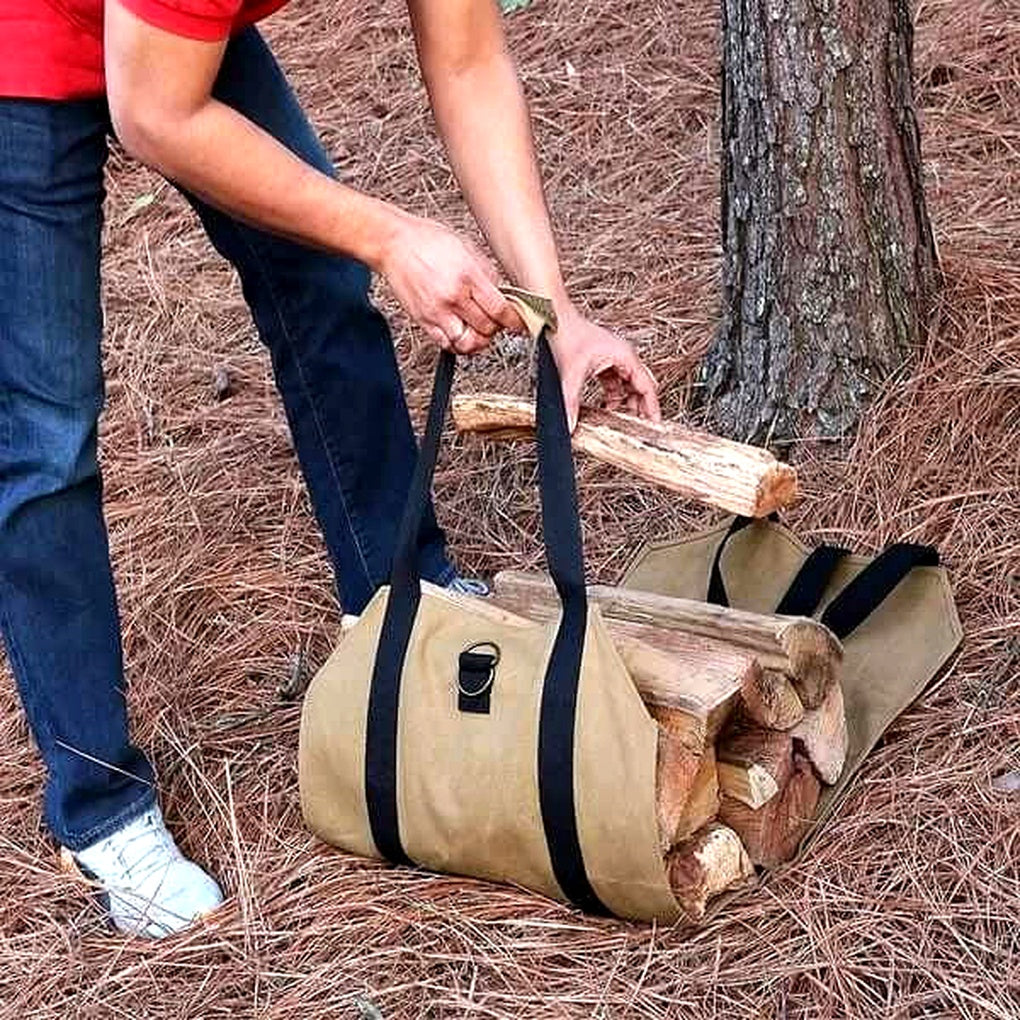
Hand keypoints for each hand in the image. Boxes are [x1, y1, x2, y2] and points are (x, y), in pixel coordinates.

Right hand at [377, 211, 523, 352]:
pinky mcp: (423, 320)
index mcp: (467, 276)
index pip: (499, 310)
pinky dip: (459, 344)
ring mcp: (436, 312)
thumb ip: (488, 275)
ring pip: (467, 343)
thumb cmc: (427, 241)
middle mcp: (452, 297)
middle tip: (496, 320)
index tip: (518, 323)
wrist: (393, 243)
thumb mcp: (468, 248)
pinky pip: (446, 345)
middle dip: (496, 327)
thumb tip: (503, 296)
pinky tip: (462, 333)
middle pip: (486, 328)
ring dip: (479, 340)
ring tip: (480, 329)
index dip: (514, 321)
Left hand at [551, 303, 660, 430]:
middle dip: (638, 408)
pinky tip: (604, 407)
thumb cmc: (567, 334)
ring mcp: (614, 359)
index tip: (654, 425)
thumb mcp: (571, 373)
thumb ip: (571, 402)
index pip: (647, 387)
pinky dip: (612, 396)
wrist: (554, 318)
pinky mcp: (602, 362)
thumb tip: (570, 424)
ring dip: (623, 403)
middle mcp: (623, 357)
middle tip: (636, 427)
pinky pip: (614, 383)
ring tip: (619, 420)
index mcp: (625, 357)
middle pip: (639, 388)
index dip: (651, 408)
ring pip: (627, 386)